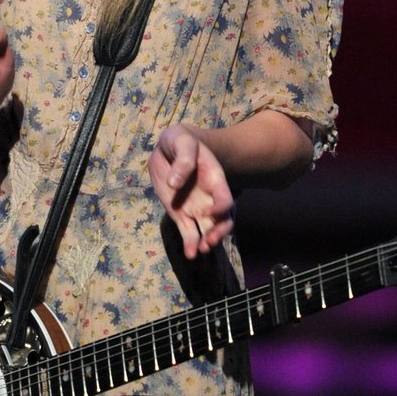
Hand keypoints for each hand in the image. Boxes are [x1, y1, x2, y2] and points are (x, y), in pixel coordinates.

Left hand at [149, 123, 233, 258]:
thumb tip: (174, 183)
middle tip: (208, 243)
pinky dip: (190, 244)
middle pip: (223, 221)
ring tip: (199, 251)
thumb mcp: (182, 142)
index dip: (219, 209)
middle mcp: (210, 198)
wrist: (170, 148)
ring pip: (208, 230)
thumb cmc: (181, 141)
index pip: (226, 200)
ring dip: (206, 242)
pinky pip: (189, 232)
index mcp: (215, 180)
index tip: (204, 212)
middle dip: (218, 233)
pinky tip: (190, 254)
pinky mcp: (181, 214)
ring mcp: (196, 207)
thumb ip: (183, 160)